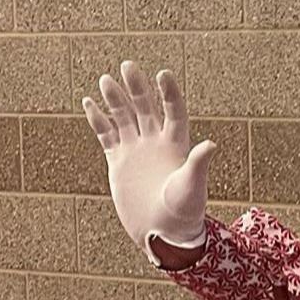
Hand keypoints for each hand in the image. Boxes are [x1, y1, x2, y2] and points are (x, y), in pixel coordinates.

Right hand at [81, 61, 214, 264]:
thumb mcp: (192, 187)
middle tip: (128, 66)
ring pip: (124, 118)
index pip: (174, 112)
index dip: (169, 93)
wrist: (163, 234)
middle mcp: (156, 144)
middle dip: (138, 87)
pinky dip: (98, 120)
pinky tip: (89, 102)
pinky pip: (107, 135)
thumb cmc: (184, 213)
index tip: (163, 73)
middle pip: (146, 108)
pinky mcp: (119, 162)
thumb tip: (210, 144)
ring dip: (116, 99)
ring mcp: (136, 151)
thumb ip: (198, 164)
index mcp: (176, 146)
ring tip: (106, 80)